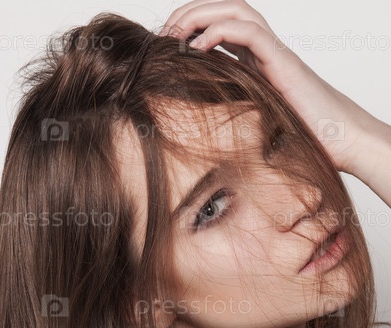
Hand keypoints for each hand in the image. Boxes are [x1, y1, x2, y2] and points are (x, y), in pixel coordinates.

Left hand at [158, 0, 381, 175]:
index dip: (191, 26)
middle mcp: (264, 50)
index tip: (165, 44)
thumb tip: (203, 133)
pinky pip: (249, 33)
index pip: (220, 26)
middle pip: (224, 9)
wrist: (339, 140)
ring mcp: (274, 52)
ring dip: (200, 14)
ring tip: (175, 34)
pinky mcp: (282, 61)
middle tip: (163, 33)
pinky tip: (198, 47)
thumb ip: (235, 113)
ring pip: (236, 10)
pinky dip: (220, 32)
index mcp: (256, 60)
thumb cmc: (304, 135)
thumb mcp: (257, 121)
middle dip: (189, 13)